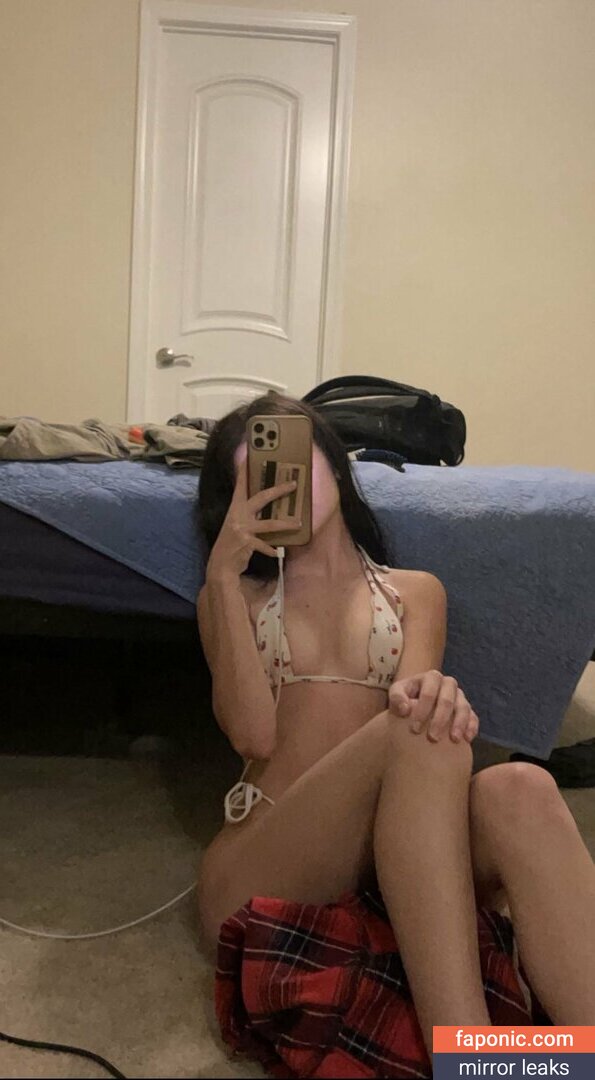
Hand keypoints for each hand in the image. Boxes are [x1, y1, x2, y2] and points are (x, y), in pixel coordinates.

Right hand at [206, 455, 300, 579]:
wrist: (220, 564)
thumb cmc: (232, 543)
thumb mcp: (236, 524)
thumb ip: (248, 514)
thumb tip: (265, 505)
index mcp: (235, 507)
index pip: (241, 484)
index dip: (245, 470)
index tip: (250, 454)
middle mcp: (238, 515)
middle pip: (261, 498)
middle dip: (278, 490)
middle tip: (293, 484)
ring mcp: (241, 528)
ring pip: (269, 524)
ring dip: (285, 524)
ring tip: (299, 523)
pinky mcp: (246, 543)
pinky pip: (264, 545)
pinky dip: (272, 549)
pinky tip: (278, 553)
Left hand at [388, 670, 479, 742]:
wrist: (415, 707)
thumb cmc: (405, 699)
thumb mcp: (397, 694)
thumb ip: (397, 698)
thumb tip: (406, 709)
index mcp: (431, 678)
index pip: (429, 691)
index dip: (422, 709)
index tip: (414, 729)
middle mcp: (448, 684)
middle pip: (448, 699)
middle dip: (440, 719)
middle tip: (432, 737)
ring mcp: (460, 696)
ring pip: (463, 707)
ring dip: (459, 723)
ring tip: (453, 739)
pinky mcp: (468, 710)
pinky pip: (473, 717)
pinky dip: (471, 727)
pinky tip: (467, 739)